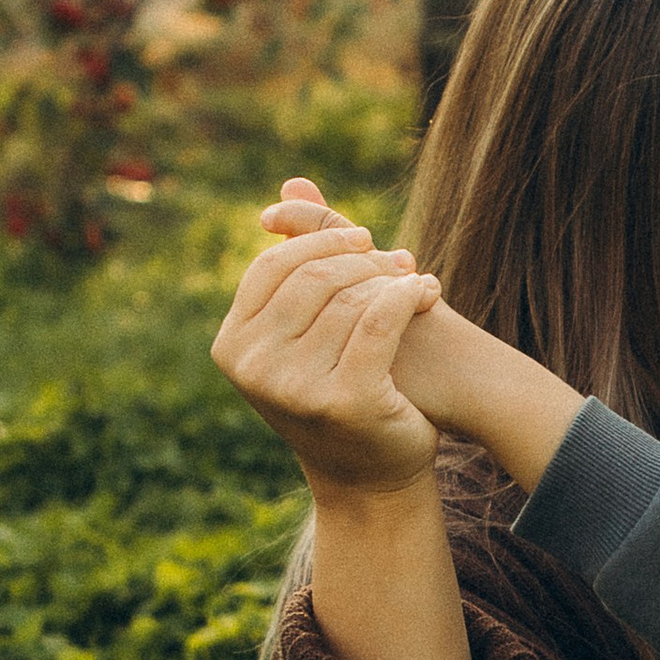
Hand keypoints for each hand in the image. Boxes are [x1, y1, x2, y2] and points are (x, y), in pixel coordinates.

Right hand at [212, 191, 446, 499]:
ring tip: (417, 280)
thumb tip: (292, 186)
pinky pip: (380, 320)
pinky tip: (428, 294)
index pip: (272, 266)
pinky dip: (409, 297)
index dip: (320, 241)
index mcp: (231, 345)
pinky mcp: (342, 399)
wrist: (372, 473)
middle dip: (362, 258)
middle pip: (313, 276)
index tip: (362, 239)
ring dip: (392, 279)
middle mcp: (252, 368)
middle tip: (398, 259)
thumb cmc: (340, 387)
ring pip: (351, 297)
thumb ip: (300, 255)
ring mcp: (292, 387)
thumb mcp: (309, 326)